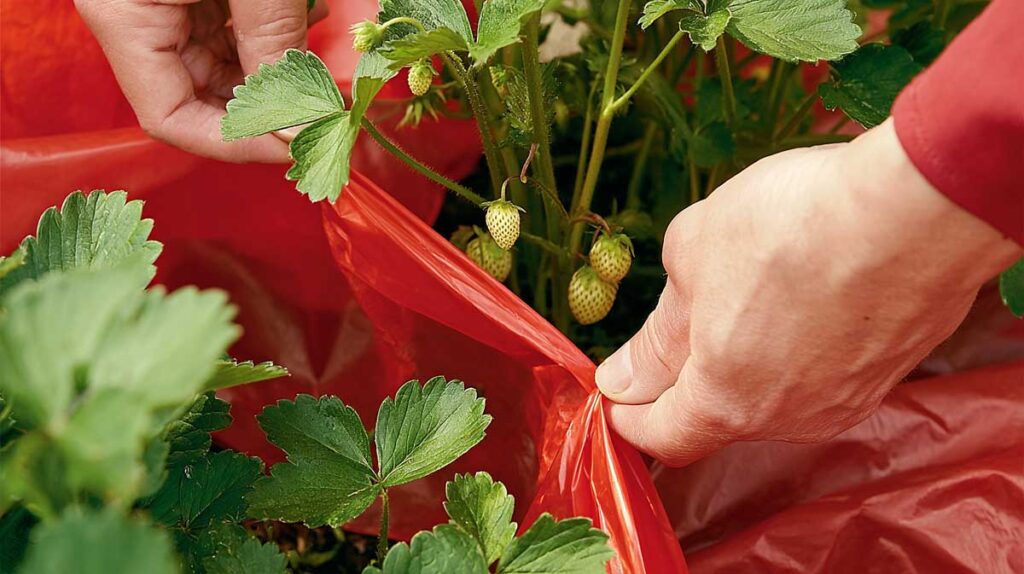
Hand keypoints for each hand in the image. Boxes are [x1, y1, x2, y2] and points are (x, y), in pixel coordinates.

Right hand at [75, 0, 327, 161]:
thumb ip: (272, 45)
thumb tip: (302, 123)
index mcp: (124, 19)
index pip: (170, 119)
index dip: (237, 143)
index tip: (297, 145)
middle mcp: (133, 18)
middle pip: (197, 98)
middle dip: (263, 114)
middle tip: (322, 120)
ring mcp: (160, 3)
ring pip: (217, 69)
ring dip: (271, 82)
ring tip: (321, 85)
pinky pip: (223, 34)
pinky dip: (266, 46)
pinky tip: (309, 42)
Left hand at [596, 119, 1021, 466]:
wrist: (915, 209)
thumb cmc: (791, 227)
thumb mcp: (692, 259)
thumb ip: (656, 333)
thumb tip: (625, 377)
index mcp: (724, 402)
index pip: (662, 436)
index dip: (629, 416)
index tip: (615, 391)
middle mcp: (786, 419)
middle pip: (716, 415)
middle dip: (683, 380)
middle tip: (671, 329)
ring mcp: (843, 401)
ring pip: (770, 393)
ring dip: (743, 359)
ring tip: (741, 293)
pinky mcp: (884, 373)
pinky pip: (819, 372)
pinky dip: (794, 347)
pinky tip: (796, 294)